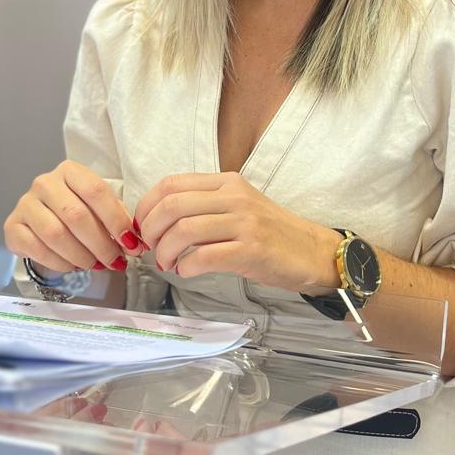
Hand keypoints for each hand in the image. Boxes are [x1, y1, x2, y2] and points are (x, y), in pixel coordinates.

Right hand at [4, 160, 144, 274]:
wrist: (40, 220)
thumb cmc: (77, 210)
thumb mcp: (99, 207)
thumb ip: (116, 218)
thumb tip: (133, 242)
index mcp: (70, 171)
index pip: (96, 191)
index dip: (116, 220)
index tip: (131, 244)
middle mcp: (44, 183)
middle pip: (76, 215)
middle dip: (101, 244)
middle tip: (115, 262)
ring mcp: (25, 204)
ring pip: (56, 234)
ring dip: (81, 256)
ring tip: (95, 265)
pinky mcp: (12, 226)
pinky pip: (37, 249)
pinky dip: (60, 263)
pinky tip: (73, 266)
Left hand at [133, 172, 339, 294]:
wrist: (312, 251)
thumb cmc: (271, 233)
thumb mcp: (238, 206)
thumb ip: (204, 206)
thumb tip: (158, 220)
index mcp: (227, 182)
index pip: (171, 184)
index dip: (146, 206)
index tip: (142, 227)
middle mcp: (234, 197)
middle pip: (172, 206)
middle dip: (150, 231)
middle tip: (151, 249)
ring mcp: (244, 223)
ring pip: (184, 231)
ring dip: (166, 252)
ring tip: (168, 264)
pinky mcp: (251, 250)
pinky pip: (204, 257)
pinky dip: (186, 267)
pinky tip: (186, 272)